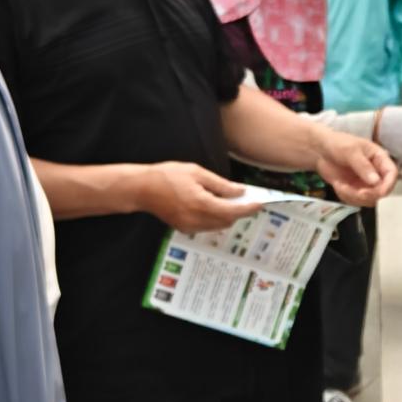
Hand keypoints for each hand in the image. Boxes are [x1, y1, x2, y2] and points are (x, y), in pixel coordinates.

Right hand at [144, 162, 263, 231]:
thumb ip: (220, 184)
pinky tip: (213, 205)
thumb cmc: (167, 176)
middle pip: (228, 220)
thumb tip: (240, 191)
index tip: (260, 202)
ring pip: (218, 225)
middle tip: (248, 198)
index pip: (233, 210)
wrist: (141, 189)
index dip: (249, 207)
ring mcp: (189, 226)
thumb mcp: (197, 172)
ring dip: (228, 215)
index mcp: (201, 203)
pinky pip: (207, 227)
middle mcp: (197, 219)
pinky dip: (215, 218)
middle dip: (240, 211)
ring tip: (231, 200)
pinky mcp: (184, 228)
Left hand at [316, 130, 398, 204]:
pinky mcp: (356, 190)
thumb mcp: (350, 151)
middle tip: (353, 191)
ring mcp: (366, 183)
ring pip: (369, 199)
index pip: (392, 173)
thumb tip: (375, 181)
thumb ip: (363, 166)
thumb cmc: (337, 144)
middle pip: (382, 190)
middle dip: (368, 194)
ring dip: (353, 196)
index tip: (379, 193)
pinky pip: (356, 201)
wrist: (320, 151)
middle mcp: (376, 172)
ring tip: (340, 185)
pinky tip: (338, 185)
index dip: (388, 185)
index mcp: (379, 158)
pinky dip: (346, 196)